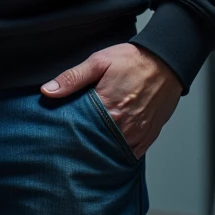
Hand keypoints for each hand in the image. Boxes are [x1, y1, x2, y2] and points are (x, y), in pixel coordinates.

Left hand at [41, 43, 183, 156]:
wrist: (167, 61)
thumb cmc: (133, 60)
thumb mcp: (99, 61)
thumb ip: (72, 78)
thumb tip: (47, 91)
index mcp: (108, 108)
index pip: (79, 130)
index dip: (68, 133)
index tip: (59, 134)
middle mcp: (124, 125)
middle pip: (95, 145)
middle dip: (83, 145)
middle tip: (71, 144)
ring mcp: (138, 133)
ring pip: (113, 152)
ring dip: (101, 150)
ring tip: (89, 148)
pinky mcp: (149, 136)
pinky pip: (131, 154)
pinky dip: (120, 153)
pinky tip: (110, 149)